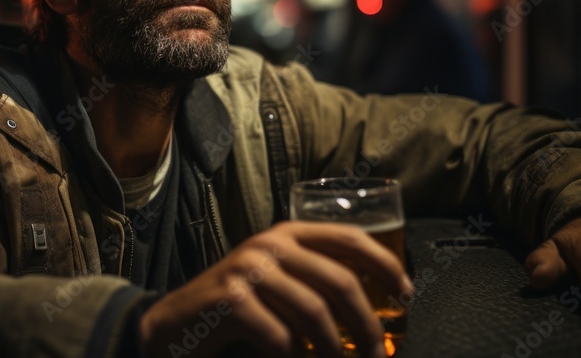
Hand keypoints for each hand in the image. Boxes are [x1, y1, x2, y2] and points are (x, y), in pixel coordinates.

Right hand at [139, 221, 412, 357]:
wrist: (174, 325)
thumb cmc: (235, 308)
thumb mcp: (276, 282)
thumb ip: (315, 281)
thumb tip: (376, 311)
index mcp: (287, 234)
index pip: (349, 237)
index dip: (385, 265)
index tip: (406, 295)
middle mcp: (269, 245)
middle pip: (340, 282)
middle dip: (367, 325)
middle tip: (375, 354)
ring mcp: (248, 270)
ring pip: (315, 314)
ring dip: (334, 351)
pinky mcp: (231, 301)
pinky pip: (281, 338)